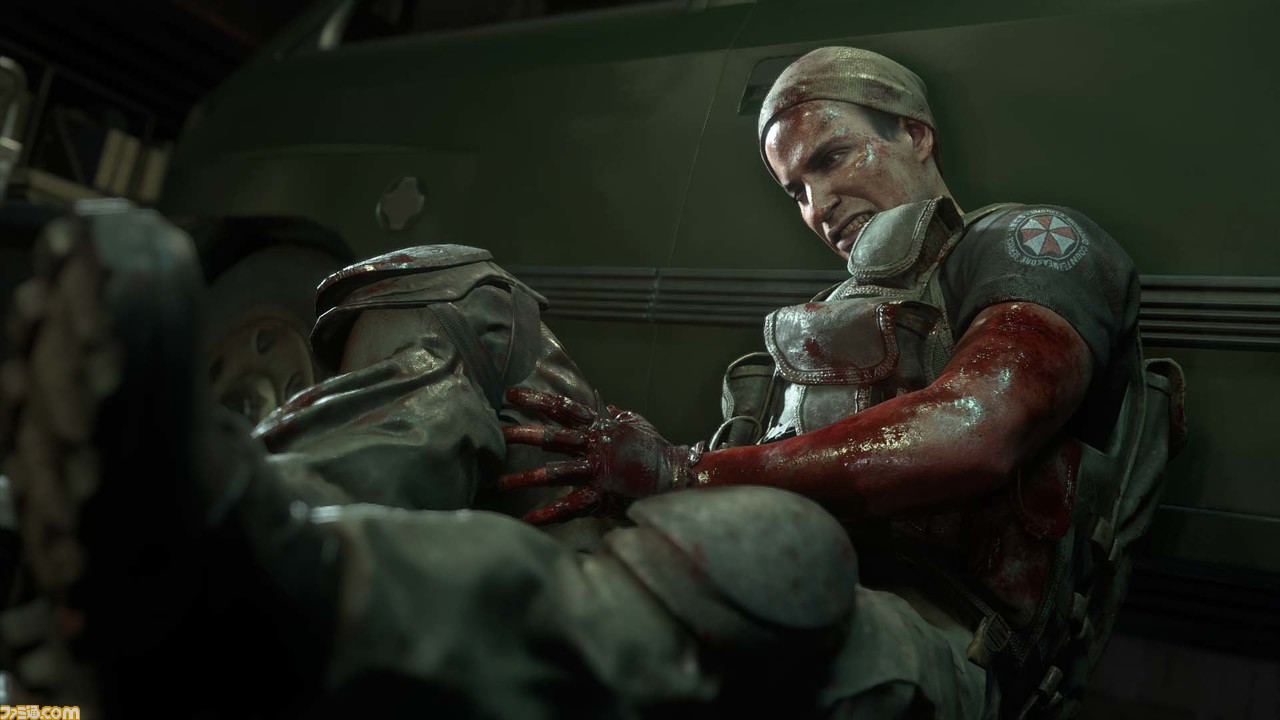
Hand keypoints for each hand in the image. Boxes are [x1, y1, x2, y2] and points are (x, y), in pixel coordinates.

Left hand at [500, 388, 699, 523]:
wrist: (677, 475)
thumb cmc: (657, 450)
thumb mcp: (637, 423)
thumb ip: (617, 416)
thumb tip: (606, 406)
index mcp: (599, 427)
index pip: (562, 408)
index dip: (536, 399)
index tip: (510, 394)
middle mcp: (594, 446)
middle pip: (552, 436)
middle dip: (522, 433)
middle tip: (496, 431)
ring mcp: (596, 471)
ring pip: (554, 472)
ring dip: (525, 478)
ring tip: (500, 483)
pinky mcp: (601, 495)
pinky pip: (569, 507)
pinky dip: (547, 515)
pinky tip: (526, 521)